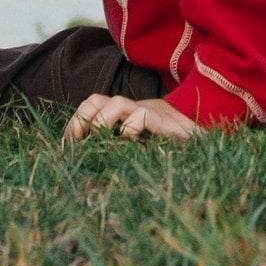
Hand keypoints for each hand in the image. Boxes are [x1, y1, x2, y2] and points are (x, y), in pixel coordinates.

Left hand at [64, 93, 203, 140]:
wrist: (199, 134)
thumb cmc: (164, 143)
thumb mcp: (134, 147)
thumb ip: (115, 148)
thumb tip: (86, 164)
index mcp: (120, 115)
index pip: (90, 107)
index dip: (75, 122)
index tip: (67, 145)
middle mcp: (129, 110)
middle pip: (95, 101)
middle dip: (81, 119)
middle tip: (75, 142)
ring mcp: (145, 112)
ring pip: (115, 103)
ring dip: (101, 122)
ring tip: (98, 141)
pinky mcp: (161, 120)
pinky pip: (139, 116)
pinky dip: (129, 128)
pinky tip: (129, 142)